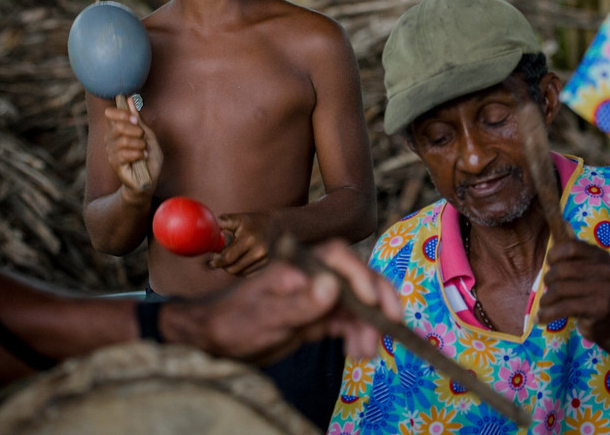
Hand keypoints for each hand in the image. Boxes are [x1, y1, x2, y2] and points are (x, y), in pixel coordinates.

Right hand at [102, 100, 162, 201]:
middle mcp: (110, 139)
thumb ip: (137, 118)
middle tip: (144, 139)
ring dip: (139, 145)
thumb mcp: (147, 134)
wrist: (149, 178)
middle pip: (118, 126)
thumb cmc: (148, 156)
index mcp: (118, 129)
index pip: (110, 114)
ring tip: (145, 150)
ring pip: (123, 140)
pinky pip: (124, 154)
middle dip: (136, 131)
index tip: (135, 119)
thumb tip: (129, 99)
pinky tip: (143, 157)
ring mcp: (110, 151)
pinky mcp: (114, 163)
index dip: (122, 113)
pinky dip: (138, 154)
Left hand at [181, 239, 400, 363]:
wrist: (216, 340)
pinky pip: (346, 323)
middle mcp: (312, 277)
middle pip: (356, 279)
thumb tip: (333, 285)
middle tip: (392, 324)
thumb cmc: (234, 321)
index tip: (370, 301)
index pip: (338, 258)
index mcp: (299, 266)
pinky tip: (359, 352)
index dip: (360, 275)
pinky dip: (357, 336)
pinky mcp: (317, 317)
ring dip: (368, 325)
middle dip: (377, 300)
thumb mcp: (267, 316)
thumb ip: (300, 303)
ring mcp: (317, 297)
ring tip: (367, 352)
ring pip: (355, 305)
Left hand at [209, 212, 279, 275]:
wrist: (275, 225)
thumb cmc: (252, 222)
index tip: (212, 260)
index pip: (228, 258)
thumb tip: (210, 231)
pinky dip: (239, 269)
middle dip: (223, 265)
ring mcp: (263, 259)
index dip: (217, 261)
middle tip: (218, 259)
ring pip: (239, 273)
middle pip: (233, 269)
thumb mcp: (238, 218)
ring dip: (231, 268)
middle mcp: (258, 251)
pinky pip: (246, 273)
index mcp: (249, 239)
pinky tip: (239, 259)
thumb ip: (224, 222)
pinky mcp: (265, 265)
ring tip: (229, 257)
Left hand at [537, 238, 609, 346]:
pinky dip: (547, 314)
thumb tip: (564, 222)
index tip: (550, 263)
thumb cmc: (592, 294)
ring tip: (545, 305)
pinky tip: (541, 318)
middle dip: (548, 280)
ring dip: (546, 299)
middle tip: (548, 289)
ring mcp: (605, 290)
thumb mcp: (585, 270)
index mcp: (601, 257)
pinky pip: (564, 308)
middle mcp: (606, 270)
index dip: (554, 254)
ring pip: (560, 289)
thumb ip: (574, 249)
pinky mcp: (599, 308)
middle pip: (562, 269)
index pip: (571, 247)